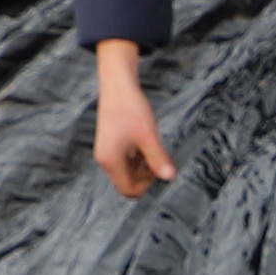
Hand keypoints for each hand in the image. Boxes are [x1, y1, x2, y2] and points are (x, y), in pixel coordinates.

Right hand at [90, 41, 177, 199]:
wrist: (117, 84)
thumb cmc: (131, 107)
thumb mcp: (148, 135)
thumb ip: (158, 158)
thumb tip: (170, 177)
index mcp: (110, 161)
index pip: (128, 190)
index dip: (148, 186)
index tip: (161, 170)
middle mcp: (105, 159)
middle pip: (127, 183)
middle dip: (146, 177)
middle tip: (161, 160)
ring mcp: (106, 152)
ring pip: (127, 172)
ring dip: (143, 167)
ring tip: (155, 149)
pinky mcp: (110, 144)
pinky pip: (126, 161)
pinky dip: (138, 157)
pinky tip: (148, 142)